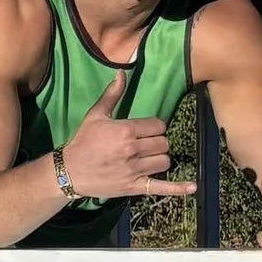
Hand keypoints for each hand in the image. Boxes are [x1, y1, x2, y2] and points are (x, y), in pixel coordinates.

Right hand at [60, 79, 196, 204]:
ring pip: (164, 161)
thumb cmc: (82, 141)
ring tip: (148, 158)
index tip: (146, 130)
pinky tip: (192, 186)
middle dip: (157, 142)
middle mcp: (133, 150)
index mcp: (126, 130)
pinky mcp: (135, 187)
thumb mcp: (95, 115)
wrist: (69, 171)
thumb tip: (121, 73)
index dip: (154, 127)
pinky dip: (178, 188)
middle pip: (163, 143)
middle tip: (145, 144)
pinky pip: (161, 187)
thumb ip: (112, 95)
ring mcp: (135, 170)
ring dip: (159, 158)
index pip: (158, 126)